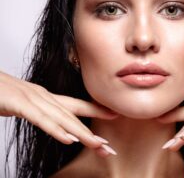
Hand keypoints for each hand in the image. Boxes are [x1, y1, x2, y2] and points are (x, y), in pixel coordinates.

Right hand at [0, 71, 118, 155]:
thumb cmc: (3, 93)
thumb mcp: (26, 104)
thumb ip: (41, 111)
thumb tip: (55, 121)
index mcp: (47, 98)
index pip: (77, 105)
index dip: (97, 110)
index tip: (115, 116)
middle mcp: (44, 97)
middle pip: (74, 116)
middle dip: (92, 133)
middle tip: (109, 147)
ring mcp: (32, 99)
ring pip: (62, 118)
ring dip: (81, 133)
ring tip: (98, 145)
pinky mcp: (18, 103)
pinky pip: (40, 119)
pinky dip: (55, 129)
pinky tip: (68, 139)